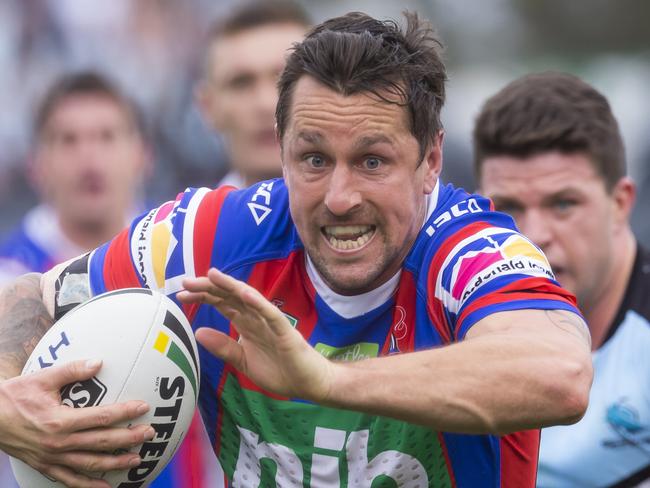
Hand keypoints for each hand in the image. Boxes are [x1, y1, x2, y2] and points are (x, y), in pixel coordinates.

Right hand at [0, 359, 153, 487]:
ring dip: (116, 463)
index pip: (102, 417)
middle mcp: (59, 443)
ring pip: (90, 464)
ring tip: (137, 460)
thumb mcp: (43, 378)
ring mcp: (52, 458)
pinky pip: (69, 481)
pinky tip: (106, 487)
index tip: (143, 407)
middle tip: (150, 433)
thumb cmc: (15, 395)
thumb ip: (73, 370)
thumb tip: (99, 362)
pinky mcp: (45, 466)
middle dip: (129, 438)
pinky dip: (88, 486)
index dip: (125, 412)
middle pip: (102, 442)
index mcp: (60, 421)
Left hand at [178, 268, 333, 401]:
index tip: (182, 294)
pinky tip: (244, 293)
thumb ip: (223, 347)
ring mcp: (271, 323)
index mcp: (247, 324)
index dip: (203, 297)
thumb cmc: (280, 370)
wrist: (309, 384)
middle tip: (186, 282)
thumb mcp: (243, 361)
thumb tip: (198, 332)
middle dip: (209, 288)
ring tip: (212, 275)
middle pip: (231, 297)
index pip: (222, 304)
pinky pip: (271, 314)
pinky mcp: (285, 332)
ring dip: (230, 286)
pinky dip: (258, 303)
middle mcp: (257, 318)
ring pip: (249, 299)